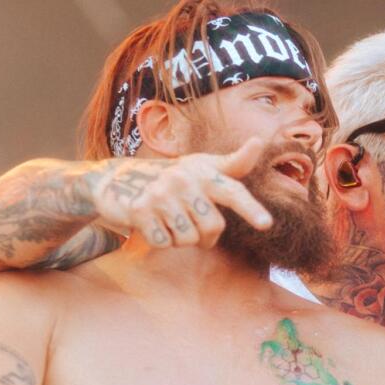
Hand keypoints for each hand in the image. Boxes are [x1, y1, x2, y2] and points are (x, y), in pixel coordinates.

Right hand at [89, 138, 274, 249]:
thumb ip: (233, 164)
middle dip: (205, 236)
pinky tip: (153, 224)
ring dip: (180, 238)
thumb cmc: (172, 178)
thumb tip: (258, 142)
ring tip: (169, 220)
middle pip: (213, 227)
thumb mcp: (202, 167)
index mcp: (203, 172)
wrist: (117, 178)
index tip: (267, 224)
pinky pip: (163, 242)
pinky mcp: (139, 210)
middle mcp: (183, 179)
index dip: (250, 208)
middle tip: (190, 223)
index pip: (233, 191)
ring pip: (188, 239)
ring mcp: (160, 194)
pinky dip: (160, 240)